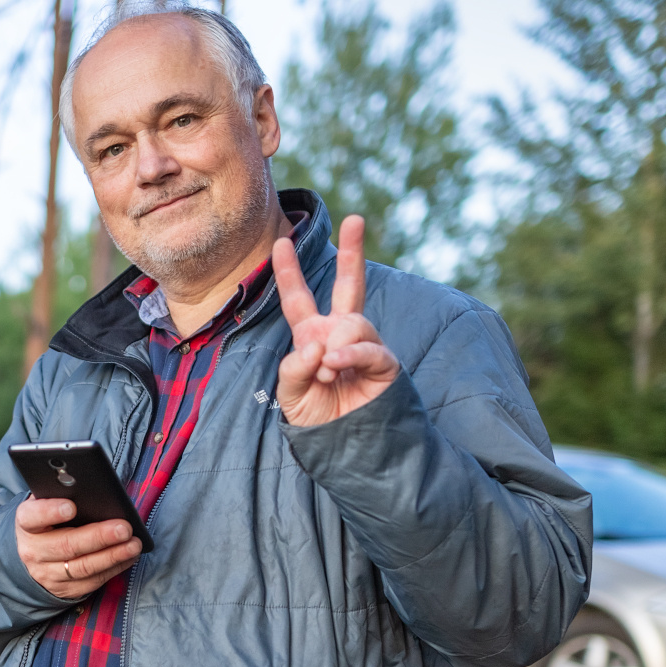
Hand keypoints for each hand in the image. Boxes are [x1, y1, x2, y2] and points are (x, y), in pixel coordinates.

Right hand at [15, 496, 141, 600]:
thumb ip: (61, 496)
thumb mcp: (46, 506)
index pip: (33, 517)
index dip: (51, 512)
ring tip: (134, 544)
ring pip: (83, 567)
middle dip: (98, 537)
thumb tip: (92, 488)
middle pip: (66, 545)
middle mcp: (33, 551)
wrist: (35, 556)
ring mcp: (48, 574)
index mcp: (26, 524)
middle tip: (124, 528)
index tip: (71, 507)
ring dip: (113, 556)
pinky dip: (115, 568)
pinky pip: (92, 581)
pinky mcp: (65, 589)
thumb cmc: (49, 522)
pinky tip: (129, 556)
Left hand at [273, 214, 399, 426]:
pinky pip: (368, 349)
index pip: (299, 299)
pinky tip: (335, 365)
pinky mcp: (384, 364)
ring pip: (353, 323)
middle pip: (349, 285)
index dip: (289, 273)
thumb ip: (295, 368)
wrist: (343, 447)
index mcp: (312, 337)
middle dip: (353, 252)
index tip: (281, 242)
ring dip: (335, 345)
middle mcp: (340, 334)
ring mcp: (364, 346)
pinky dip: (349, 356)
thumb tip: (318, 345)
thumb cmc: (316, 419)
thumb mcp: (290, 394)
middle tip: (356, 219)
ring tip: (326, 372)